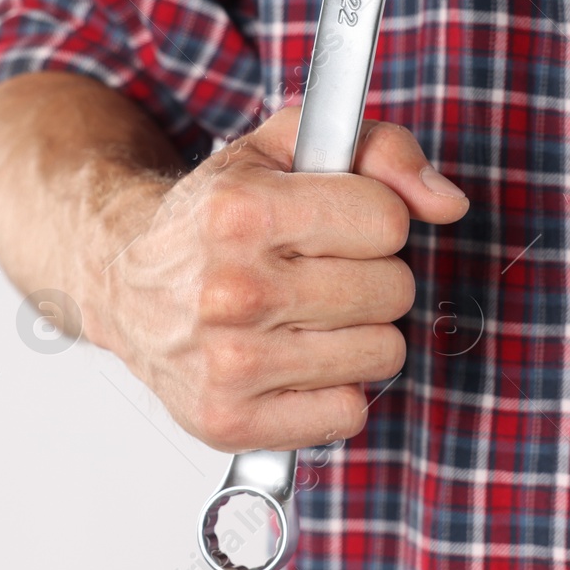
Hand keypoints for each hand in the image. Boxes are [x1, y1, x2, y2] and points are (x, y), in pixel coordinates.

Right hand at [91, 107, 469, 453]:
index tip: (333, 224)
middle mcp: (232, 290)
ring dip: (356, 335)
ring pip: (383, 353)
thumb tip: (446, 202)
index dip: (372, 219)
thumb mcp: (284, 149)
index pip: (387, 221)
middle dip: (368, 277)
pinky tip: (293, 362)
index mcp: (242, 211)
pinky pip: (349, 413)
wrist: (122, 284)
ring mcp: (230, 363)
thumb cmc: (212, 217)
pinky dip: (332, 390)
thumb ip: (378, 150)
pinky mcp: (230, 420)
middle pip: (392, 290)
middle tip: (316, 272)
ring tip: (305, 317)